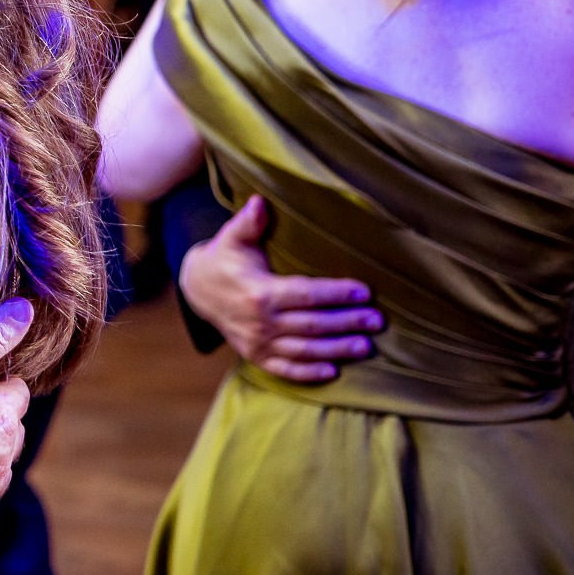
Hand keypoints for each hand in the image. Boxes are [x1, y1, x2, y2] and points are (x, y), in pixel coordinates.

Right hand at [180, 196, 382, 382]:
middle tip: (376, 321)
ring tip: (365, 346)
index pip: (306, 294)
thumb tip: (259, 201)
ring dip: (336, 350)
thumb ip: (248, 222)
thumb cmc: (224, 260)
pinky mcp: (254, 356)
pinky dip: (308, 373)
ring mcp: (257, 342)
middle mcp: (260, 321)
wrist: (197, 290)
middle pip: (312, 324)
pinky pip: (284, 368)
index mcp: (259, 291)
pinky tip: (333, 371)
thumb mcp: (232, 238)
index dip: (336, 294)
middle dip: (347, 323)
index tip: (363, 291)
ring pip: (304, 349)